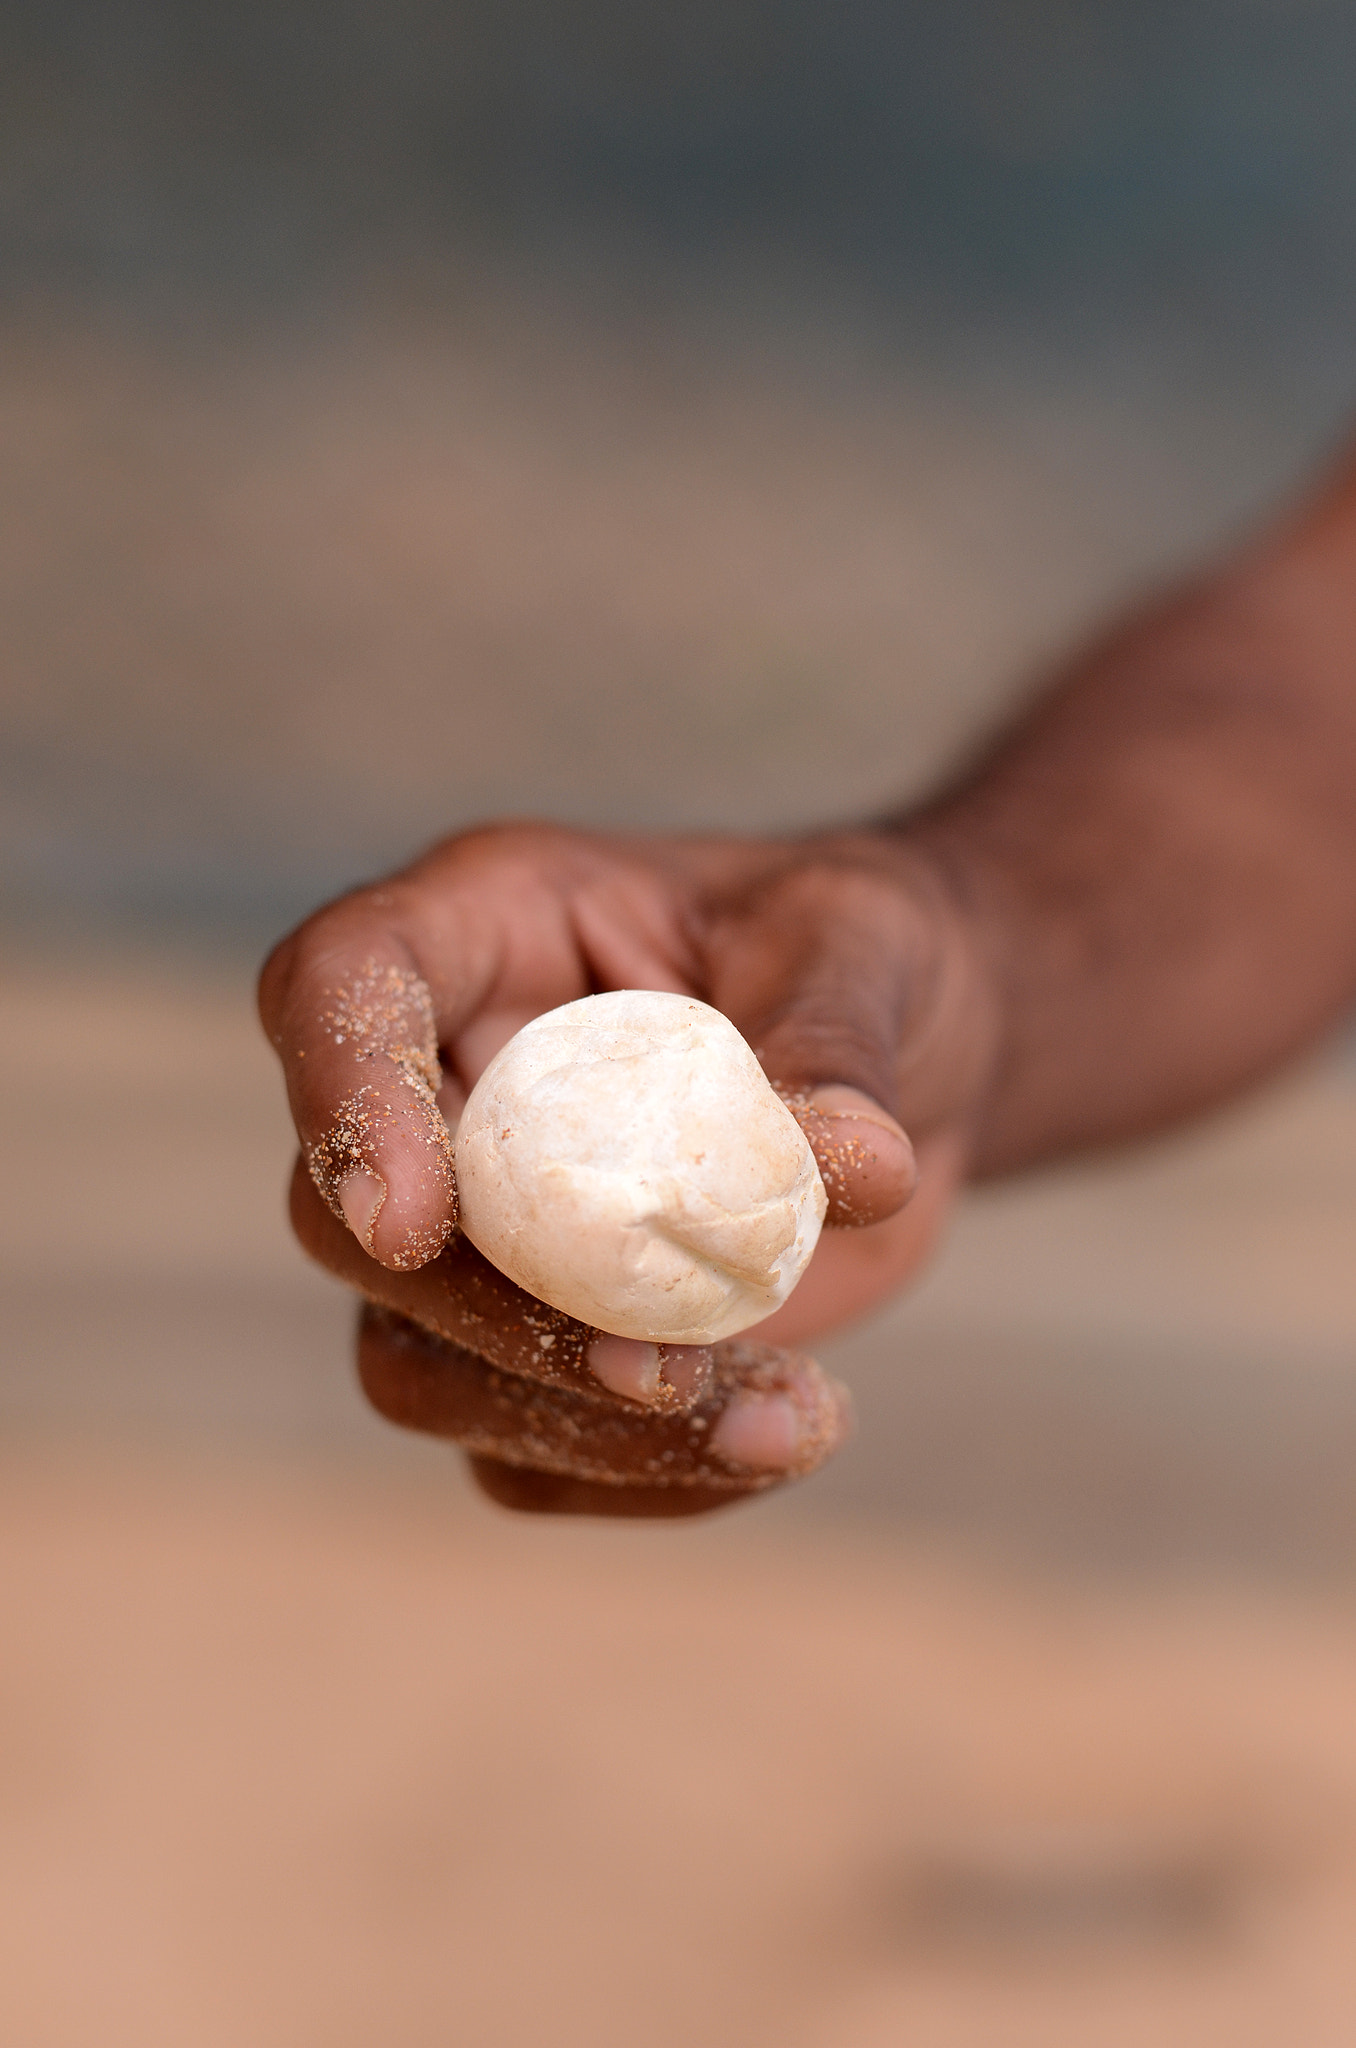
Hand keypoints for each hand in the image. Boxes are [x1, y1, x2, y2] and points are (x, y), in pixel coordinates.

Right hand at [260, 823, 997, 1512]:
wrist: (914, 1061)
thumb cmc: (860, 954)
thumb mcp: (864, 949)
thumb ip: (839, 1045)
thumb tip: (861, 1166)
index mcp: (483, 931)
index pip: (337, 988)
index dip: (343, 1101)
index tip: (409, 1226)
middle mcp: (446, 1088)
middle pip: (347, 1226)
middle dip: (489, 1320)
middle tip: (661, 1369)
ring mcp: (473, 1234)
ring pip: (417, 1369)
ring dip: (582, 1428)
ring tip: (784, 1416)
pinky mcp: (532, 1349)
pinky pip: (525, 1453)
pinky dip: (648, 1473)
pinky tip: (788, 1426)